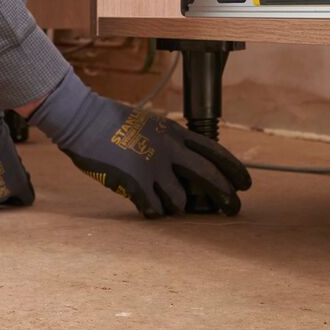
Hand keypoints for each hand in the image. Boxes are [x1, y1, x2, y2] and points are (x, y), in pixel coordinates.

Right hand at [32, 73, 251, 218]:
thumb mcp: (152, 126)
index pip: (215, 152)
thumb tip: (190, 169)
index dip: (234, 170)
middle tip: (233, 209)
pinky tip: (148, 206)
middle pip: (209, 177)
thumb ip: (172, 145)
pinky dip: (154, 211)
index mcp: (175, 132)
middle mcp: (169, 149)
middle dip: (225, 197)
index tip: (246, 184)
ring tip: (168, 203)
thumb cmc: (115, 123)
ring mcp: (152, 166)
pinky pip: (154, 209)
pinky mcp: (135, 182)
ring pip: (181, 200)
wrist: (83, 118)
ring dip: (178, 206)